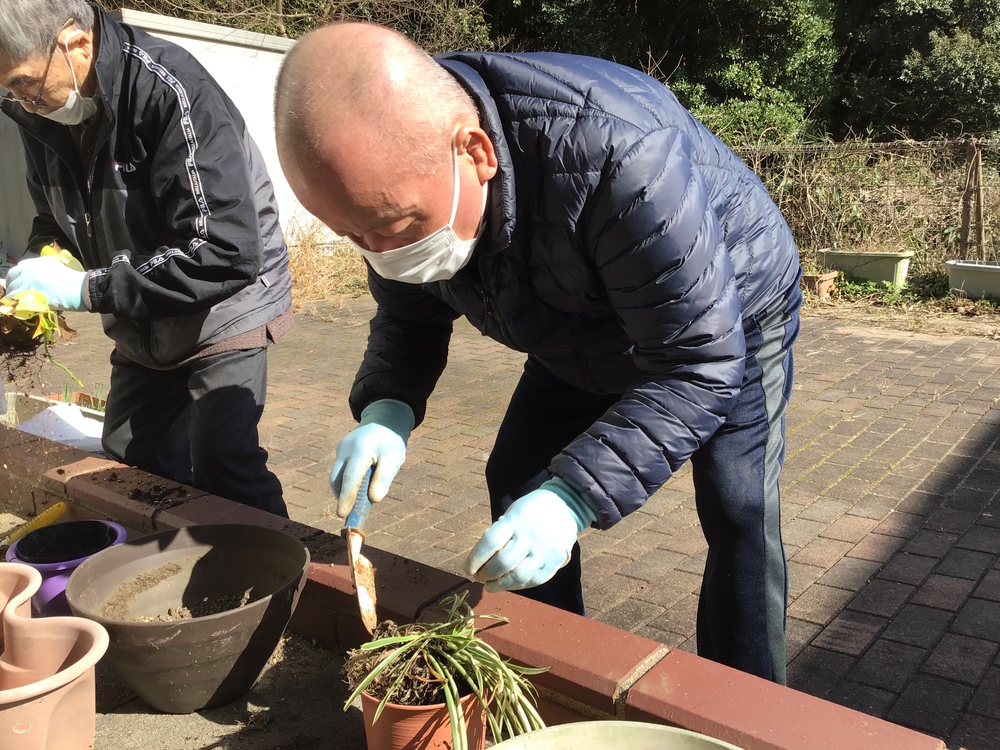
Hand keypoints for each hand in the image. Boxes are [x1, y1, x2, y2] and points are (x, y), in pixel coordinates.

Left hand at [4, 256, 86, 310]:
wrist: (80, 289)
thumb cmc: (75, 281)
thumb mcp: (59, 268)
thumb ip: (46, 271)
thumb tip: (38, 280)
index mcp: (39, 262)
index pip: (21, 266)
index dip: (19, 275)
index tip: (21, 281)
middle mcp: (30, 269)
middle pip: (12, 275)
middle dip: (11, 284)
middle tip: (15, 292)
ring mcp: (28, 281)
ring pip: (12, 288)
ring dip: (12, 295)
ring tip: (16, 301)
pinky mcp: (28, 293)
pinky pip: (14, 299)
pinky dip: (14, 303)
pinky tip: (17, 307)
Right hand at [330, 399, 414, 516]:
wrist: (384, 420)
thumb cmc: (391, 441)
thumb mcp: (393, 458)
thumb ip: (384, 478)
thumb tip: (374, 499)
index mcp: (360, 449)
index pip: (351, 477)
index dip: (346, 497)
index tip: (342, 514)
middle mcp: (345, 449)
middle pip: (337, 478)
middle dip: (341, 497)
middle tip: (348, 513)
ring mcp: (341, 449)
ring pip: (337, 475)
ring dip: (344, 490)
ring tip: (356, 500)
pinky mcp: (340, 451)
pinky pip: (341, 470)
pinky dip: (346, 481)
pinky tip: (358, 487)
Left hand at [465, 478, 596, 591]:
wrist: (565, 506)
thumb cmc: (530, 511)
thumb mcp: (512, 514)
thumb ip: (499, 534)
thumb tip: (480, 560)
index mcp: (515, 520)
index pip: (490, 543)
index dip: (475, 559)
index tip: (468, 568)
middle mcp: (530, 536)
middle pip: (502, 563)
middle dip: (485, 574)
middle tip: (479, 577)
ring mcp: (544, 550)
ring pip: (517, 577)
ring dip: (499, 585)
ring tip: (490, 585)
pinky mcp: (555, 561)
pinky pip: (533, 580)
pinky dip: (517, 585)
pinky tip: (508, 584)